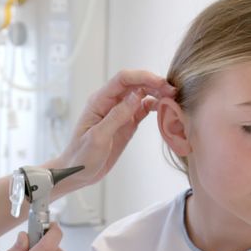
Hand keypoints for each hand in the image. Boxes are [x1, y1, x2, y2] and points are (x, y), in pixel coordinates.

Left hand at [48, 70, 175, 193]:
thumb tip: (136, 96)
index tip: (161, 83)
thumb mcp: (98, 138)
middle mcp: (110, 103)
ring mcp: (119, 112)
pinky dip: (154, 106)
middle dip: (154, 83)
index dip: (143, 77)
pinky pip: (142, 109)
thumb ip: (117, 116)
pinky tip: (165, 109)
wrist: (77, 173)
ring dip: (157, 93)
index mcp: (99, 101)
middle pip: (135, 84)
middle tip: (173, 92)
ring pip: (141, 94)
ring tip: (173, 98)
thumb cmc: (81, 157)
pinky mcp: (126, 123)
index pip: (123, 79)